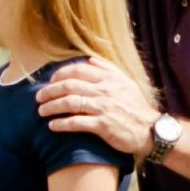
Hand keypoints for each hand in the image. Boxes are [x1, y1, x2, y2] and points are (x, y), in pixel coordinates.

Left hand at [35, 58, 156, 155]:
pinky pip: (76, 122)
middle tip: (39, 97)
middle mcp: (104, 90)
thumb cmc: (136, 108)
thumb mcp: (126, 83)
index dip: (60, 74)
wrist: (150, 131)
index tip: (51, 81)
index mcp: (109, 78)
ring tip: (41, 111)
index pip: (78, 70)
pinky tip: (52, 126)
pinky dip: (61, 124)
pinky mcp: (102, 126)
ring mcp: (103, 108)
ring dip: (51, 106)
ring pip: (69, 102)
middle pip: (69, 85)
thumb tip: (89, 59)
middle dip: (50, 90)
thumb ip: (108, 69)